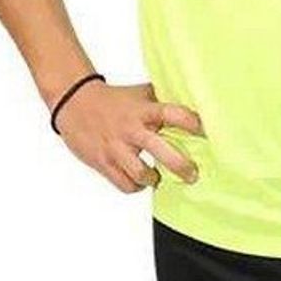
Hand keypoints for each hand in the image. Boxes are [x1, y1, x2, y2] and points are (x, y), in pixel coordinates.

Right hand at [53, 79, 205, 193]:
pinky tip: (140, 181)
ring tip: (159, 177)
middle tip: (193, 174)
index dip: (190, 123)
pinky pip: (124, 184)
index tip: (204, 131)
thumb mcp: (141, 94)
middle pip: (160, 150)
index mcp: (143, 110)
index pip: (172, 114)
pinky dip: (136, 187)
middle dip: (180, 165)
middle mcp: (132, 129)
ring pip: (140, 173)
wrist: (76, 103)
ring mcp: (117, 148)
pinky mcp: (103, 162)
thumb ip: (162, 101)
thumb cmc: (115, 99)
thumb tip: (192, 102)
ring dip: (154, 178)